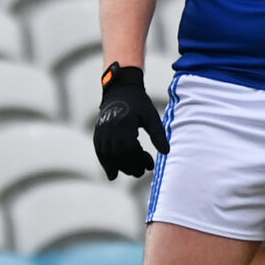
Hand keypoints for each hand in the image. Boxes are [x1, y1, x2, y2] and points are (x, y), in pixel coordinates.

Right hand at [92, 63, 168, 179]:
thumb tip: (166, 152)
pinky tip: (112, 174)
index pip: (130, 148)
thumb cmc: (139, 104)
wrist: (120, 91)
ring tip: (130, 172)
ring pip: (107, 154)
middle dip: (130, 167)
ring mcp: (102, 130)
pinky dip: (105, 163)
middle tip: (141, 173)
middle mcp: (111, 127)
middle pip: (118, 154)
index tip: (150, 165)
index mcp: (125, 123)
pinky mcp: (97, 132)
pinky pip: (99, 151)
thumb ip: (158, 134)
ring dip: (118, 167)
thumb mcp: (151, 116)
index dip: (140, 160)